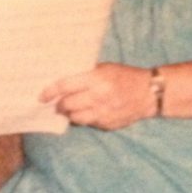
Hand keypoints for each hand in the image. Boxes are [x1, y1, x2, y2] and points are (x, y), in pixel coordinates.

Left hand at [40, 63, 154, 129]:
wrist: (149, 92)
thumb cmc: (124, 76)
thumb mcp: (104, 68)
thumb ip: (84, 74)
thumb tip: (60, 80)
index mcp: (97, 78)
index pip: (65, 86)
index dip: (50, 92)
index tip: (41, 96)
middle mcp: (99, 96)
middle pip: (67, 104)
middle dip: (59, 105)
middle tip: (56, 103)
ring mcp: (104, 112)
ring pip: (76, 118)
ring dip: (70, 114)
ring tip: (70, 108)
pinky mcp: (108, 124)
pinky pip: (89, 123)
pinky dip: (84, 119)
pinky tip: (88, 112)